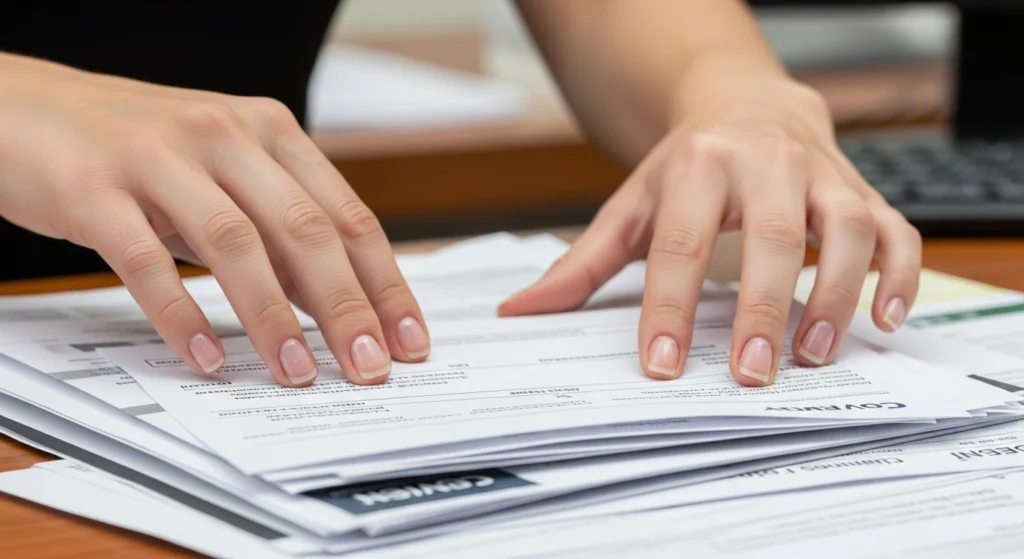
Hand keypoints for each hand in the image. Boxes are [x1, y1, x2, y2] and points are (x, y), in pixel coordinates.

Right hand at [0, 54, 430, 386]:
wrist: (27, 108)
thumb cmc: (139, 147)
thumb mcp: (225, 172)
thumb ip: (278, 226)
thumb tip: (339, 301)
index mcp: (269, 131)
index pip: (347, 215)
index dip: (384, 281)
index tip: (408, 337)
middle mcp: (224, 135)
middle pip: (305, 230)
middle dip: (346, 309)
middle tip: (369, 367)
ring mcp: (157, 158)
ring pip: (235, 245)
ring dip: (273, 319)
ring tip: (295, 373)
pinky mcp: (95, 189)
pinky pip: (146, 262)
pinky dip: (181, 316)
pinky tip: (207, 359)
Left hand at [499, 69, 920, 385]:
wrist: (749, 104)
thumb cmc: (688, 165)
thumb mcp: (631, 205)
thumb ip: (582, 262)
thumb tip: (521, 309)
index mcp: (697, 165)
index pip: (678, 242)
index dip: (668, 306)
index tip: (660, 365)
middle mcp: (765, 163)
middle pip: (768, 236)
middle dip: (761, 307)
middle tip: (751, 373)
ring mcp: (821, 176)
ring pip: (845, 230)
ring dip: (837, 294)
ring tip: (815, 353)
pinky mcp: (862, 190)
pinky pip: (897, 229)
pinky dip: (901, 274)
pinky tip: (887, 318)